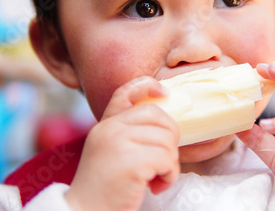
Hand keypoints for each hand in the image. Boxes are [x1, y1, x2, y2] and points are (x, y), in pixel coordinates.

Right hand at [65, 77, 179, 210]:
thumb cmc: (104, 188)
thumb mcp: (110, 151)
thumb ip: (128, 134)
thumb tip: (165, 127)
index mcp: (105, 125)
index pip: (126, 92)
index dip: (147, 86)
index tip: (165, 93)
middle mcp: (110, 129)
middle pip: (157, 115)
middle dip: (170, 138)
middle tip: (163, 160)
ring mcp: (119, 143)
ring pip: (167, 139)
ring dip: (170, 163)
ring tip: (156, 178)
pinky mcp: (131, 162)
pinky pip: (167, 159)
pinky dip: (169, 176)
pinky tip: (156, 187)